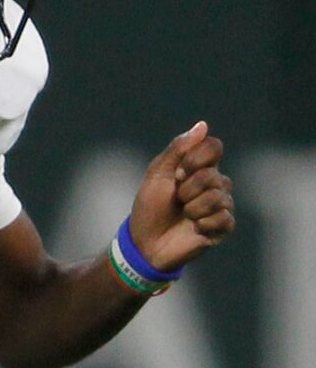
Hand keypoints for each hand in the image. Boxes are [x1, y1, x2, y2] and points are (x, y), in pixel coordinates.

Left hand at [129, 120, 234, 273]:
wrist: (145, 242)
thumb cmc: (149, 207)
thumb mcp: (157, 175)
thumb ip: (177, 149)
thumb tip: (202, 125)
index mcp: (201, 167)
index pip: (214, 146)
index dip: (195, 159)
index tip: (177, 172)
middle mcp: (216, 183)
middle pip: (212, 175)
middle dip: (186, 189)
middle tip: (176, 200)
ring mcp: (221, 204)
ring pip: (218, 197)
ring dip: (192, 208)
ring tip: (184, 215)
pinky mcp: (223, 226)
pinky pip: (223, 218)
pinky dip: (202, 223)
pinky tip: (194, 228)